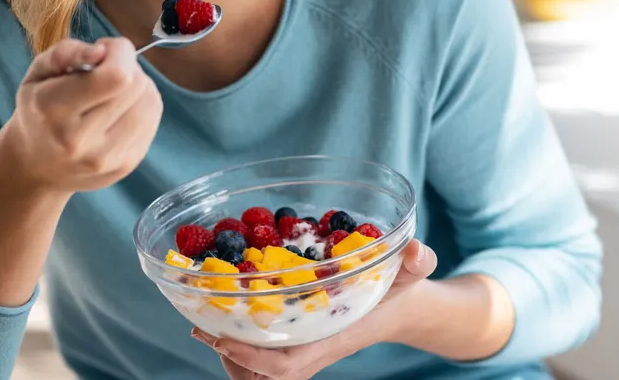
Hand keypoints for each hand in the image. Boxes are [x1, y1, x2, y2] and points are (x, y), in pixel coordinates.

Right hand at [1, 37, 162, 192]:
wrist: (37, 168)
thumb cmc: (38, 110)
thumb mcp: (37, 74)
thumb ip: (65, 53)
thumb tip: (101, 51)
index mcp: (54, 110)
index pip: (116, 75)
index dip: (119, 52)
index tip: (103, 52)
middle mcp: (80, 139)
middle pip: (136, 84)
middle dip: (127, 66)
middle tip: (106, 71)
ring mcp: (107, 157)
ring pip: (150, 100)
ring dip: (138, 86)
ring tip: (114, 90)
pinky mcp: (127, 165)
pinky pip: (152, 119)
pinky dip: (142, 104)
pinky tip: (122, 108)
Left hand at [192, 240, 437, 379]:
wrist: (403, 309)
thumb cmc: (401, 291)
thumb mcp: (410, 274)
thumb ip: (416, 263)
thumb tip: (417, 250)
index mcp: (331, 337)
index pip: (285, 363)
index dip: (250, 355)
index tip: (220, 337)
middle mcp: (313, 348)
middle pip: (262, 375)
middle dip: (231, 357)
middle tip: (202, 326)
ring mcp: (305, 349)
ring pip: (258, 371)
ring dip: (232, 352)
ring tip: (205, 323)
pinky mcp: (299, 342)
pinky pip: (263, 355)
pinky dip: (241, 342)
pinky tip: (225, 317)